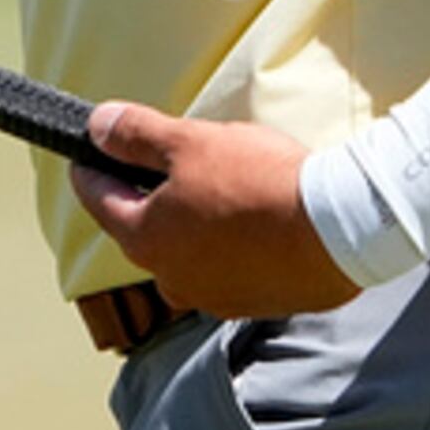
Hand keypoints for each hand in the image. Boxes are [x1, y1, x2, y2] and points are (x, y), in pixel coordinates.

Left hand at [68, 104, 361, 318]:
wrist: (340, 229)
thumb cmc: (260, 182)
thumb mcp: (191, 141)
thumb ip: (137, 134)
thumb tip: (96, 127)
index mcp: (145, 238)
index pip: (98, 199)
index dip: (91, 167)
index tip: (89, 150)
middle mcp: (170, 277)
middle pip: (141, 228)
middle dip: (146, 194)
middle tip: (163, 160)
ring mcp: (212, 296)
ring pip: (184, 251)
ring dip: (189, 222)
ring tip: (219, 186)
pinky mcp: (251, 302)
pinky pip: (224, 268)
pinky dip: (226, 245)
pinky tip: (252, 218)